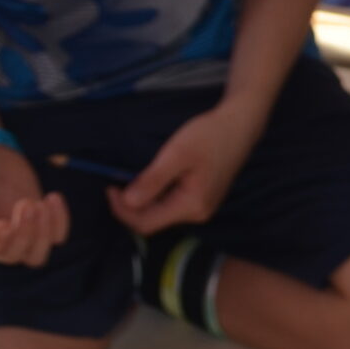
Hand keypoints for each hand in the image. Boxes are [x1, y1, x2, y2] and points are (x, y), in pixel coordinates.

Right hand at [0, 142, 67, 269]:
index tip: (3, 224)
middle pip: (13, 255)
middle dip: (23, 234)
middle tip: (25, 205)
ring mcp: (18, 234)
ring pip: (36, 252)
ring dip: (43, 233)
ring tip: (40, 203)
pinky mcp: (38, 222)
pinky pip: (56, 234)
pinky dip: (59, 222)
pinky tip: (52, 198)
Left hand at [109, 104, 262, 234]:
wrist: (239, 125)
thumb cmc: (209, 136)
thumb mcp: (176, 154)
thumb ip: (152, 180)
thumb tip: (127, 201)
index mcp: (192, 206)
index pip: (146, 223)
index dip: (122, 210)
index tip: (110, 187)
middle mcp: (198, 213)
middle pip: (153, 222)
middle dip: (131, 206)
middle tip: (116, 182)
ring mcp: (202, 207)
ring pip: (161, 213)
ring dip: (142, 201)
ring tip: (132, 179)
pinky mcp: (202, 198)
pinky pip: (171, 205)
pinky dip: (155, 196)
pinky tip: (152, 179)